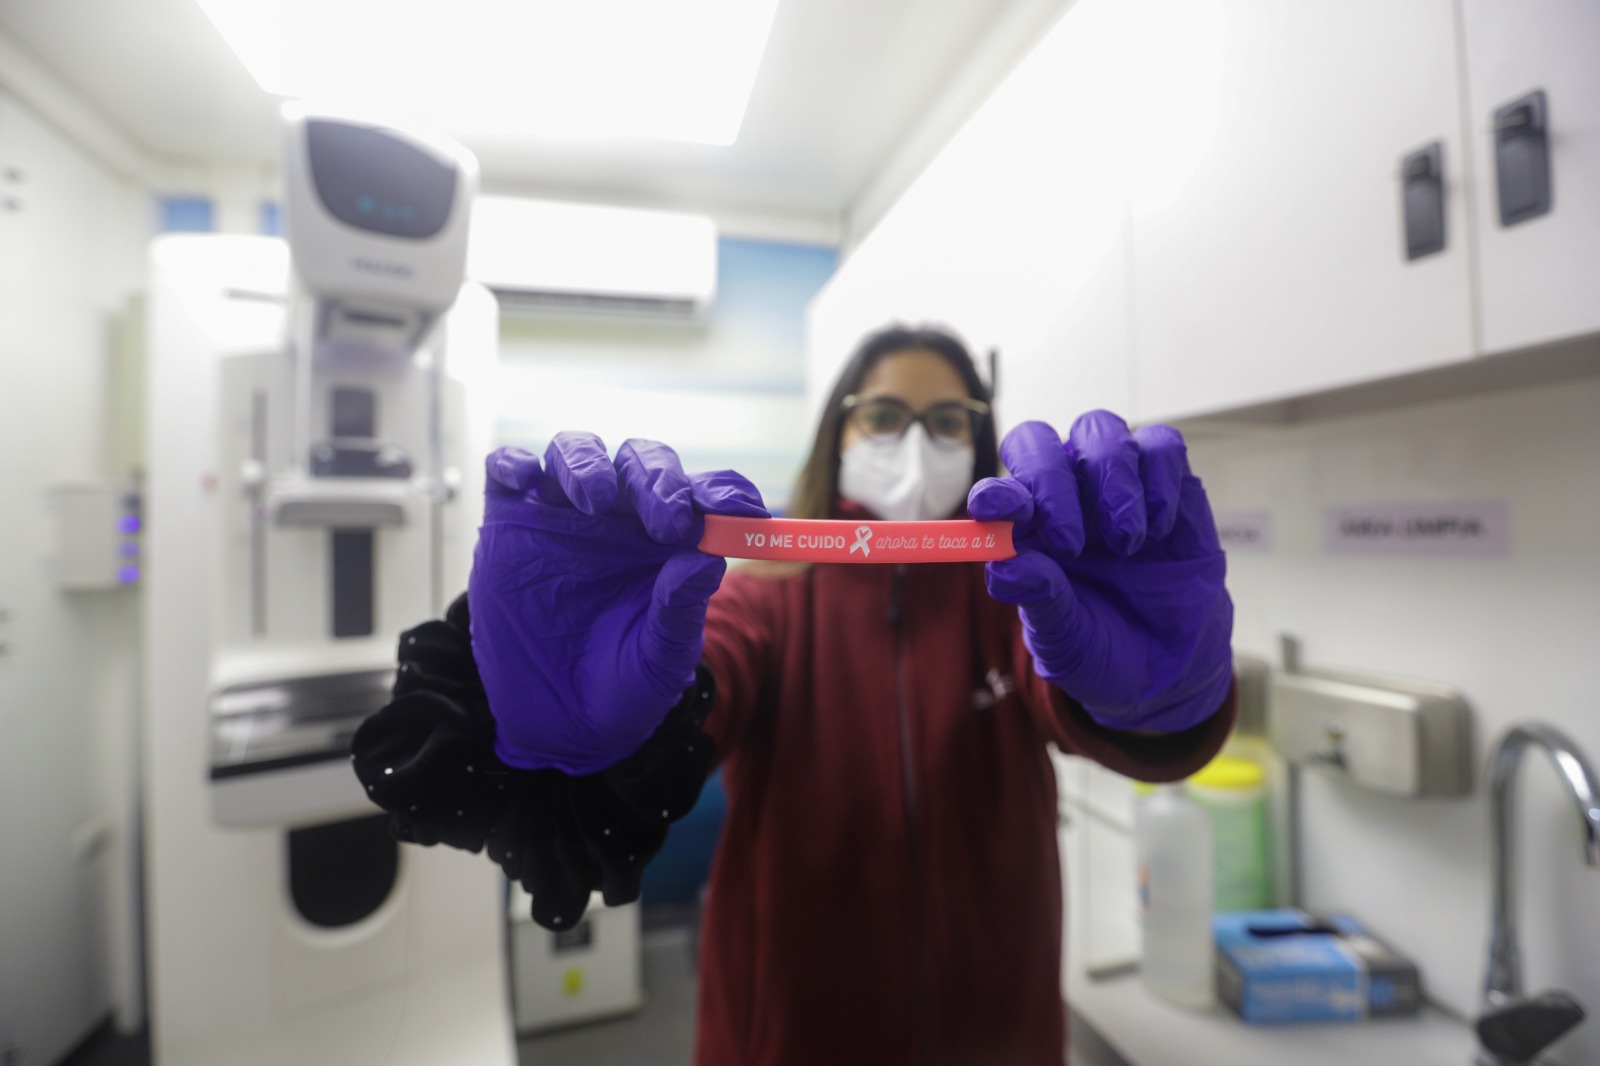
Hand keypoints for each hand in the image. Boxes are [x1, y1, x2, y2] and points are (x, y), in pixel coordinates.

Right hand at [469, 434, 766, 773]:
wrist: (558, 726)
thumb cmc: (623, 688)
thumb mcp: (660, 661)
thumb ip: (680, 612)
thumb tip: (705, 557)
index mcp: (671, 542)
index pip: (704, 495)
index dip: (724, 492)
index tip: (740, 510)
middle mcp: (621, 519)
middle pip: (642, 464)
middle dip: (658, 479)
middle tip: (666, 520)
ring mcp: (563, 517)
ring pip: (575, 453)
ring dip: (587, 464)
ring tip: (593, 502)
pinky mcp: (510, 526)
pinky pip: (507, 472)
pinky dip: (514, 462)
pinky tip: (526, 480)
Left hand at [967, 413, 1232, 731]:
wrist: (1173, 665)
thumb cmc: (1105, 648)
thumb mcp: (1067, 641)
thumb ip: (1039, 602)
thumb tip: (1004, 569)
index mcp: (1025, 533)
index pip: (998, 492)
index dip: (996, 494)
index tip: (1005, 512)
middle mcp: (1064, 497)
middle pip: (1037, 441)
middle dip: (1050, 480)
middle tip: (1070, 542)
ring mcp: (1115, 485)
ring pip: (1100, 431)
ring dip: (1111, 483)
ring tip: (1126, 545)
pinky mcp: (1169, 483)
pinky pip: (1161, 445)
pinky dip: (1160, 479)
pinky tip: (1160, 529)